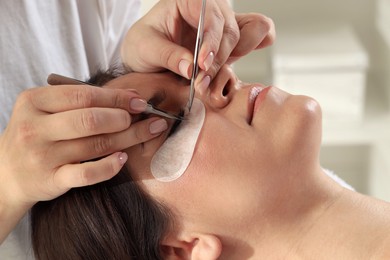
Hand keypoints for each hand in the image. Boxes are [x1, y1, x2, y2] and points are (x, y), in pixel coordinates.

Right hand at [0, 85, 166, 208]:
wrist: (8, 173)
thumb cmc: (37, 135)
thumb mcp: (46, 110)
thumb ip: (80, 101)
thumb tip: (130, 97)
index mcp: (34, 101)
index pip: (83, 95)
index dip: (116, 97)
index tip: (139, 101)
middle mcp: (34, 128)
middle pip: (90, 119)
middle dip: (123, 117)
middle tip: (144, 117)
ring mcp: (41, 156)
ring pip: (94, 145)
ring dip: (128, 138)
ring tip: (148, 131)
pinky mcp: (50, 180)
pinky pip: (87, 174)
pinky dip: (110, 166)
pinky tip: (123, 158)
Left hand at [121, 0, 274, 88]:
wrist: (145, 58)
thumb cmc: (142, 45)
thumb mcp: (145, 48)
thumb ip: (168, 56)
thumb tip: (190, 68)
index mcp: (188, 1)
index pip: (210, 14)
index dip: (211, 39)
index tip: (202, 63)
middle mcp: (209, 11)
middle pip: (231, 29)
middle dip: (218, 58)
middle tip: (200, 82)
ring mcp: (220, 27)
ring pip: (246, 36)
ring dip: (230, 62)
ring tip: (206, 82)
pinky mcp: (226, 43)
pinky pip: (254, 38)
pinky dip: (250, 51)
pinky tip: (231, 66)